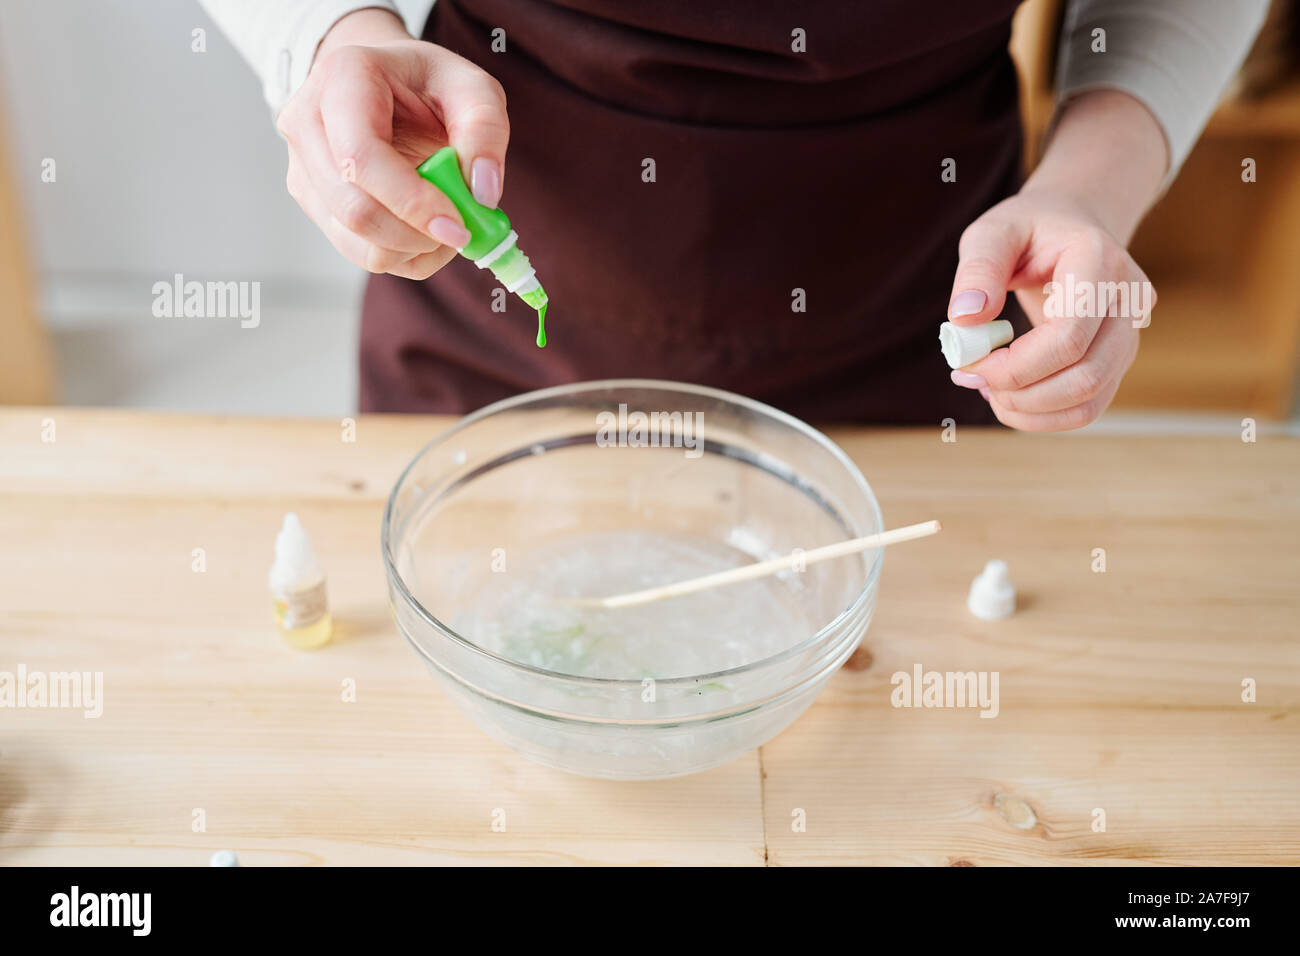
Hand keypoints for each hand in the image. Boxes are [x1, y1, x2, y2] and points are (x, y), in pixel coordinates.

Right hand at [275, 9, 509, 278]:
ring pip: (354, 240)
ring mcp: (303, 165)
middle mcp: (308, 122)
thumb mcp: (473, 88)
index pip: (362, 157)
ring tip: (446, 226)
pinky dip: (401, 255)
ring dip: (411, 250)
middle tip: (461, 232)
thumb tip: (483, 193)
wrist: (385, 81)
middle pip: (354, 208)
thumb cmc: (428, 82)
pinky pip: (357, 250)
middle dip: (416, 234)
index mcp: (343, 78)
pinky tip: (425, 230)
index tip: (458, 228)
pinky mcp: (312, 199)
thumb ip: (485, 131)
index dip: (411, 202)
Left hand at [947, 90, 1166, 430]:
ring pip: (1090, 401)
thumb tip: (964, 320)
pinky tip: (1009, 396)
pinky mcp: (1118, 359)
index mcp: (1100, 261)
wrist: (1072, 224)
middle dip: (1020, 393)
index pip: (1069, 335)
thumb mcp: (993, 231)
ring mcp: (1131, 333)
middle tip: (970, 379)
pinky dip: (1043, 415)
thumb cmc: (1029, 228)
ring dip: (1030, 411)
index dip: (1016, 365)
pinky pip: (1088, 407)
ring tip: (987, 390)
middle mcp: (1129, 300)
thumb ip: (978, 269)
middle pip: (1086, 376)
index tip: (968, 366)